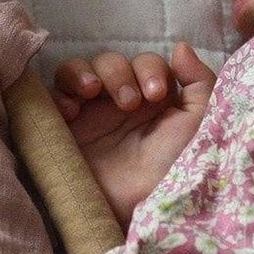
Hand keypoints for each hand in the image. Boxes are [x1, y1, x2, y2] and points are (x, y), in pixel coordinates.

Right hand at [51, 42, 216, 225]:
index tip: (155, 94)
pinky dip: (61, 93)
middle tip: (129, 103)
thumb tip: (180, 46)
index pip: (145, 63)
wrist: (137, 206)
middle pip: (111, 61)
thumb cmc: (173, 167)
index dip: (149, 69)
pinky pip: (54, 95)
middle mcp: (120, 103)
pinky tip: (71, 111)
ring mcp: (90, 114)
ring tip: (91, 93)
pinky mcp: (64, 128)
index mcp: (153, 100)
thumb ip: (199, 82)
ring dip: (85, 73)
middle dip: (119, 74)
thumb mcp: (199, 123)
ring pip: (80, 70)